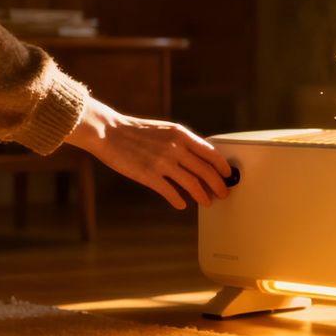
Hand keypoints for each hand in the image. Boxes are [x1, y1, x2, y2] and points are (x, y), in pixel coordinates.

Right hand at [65, 96, 230, 208]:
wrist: (108, 132)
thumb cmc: (136, 131)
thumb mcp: (165, 130)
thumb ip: (182, 143)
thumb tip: (199, 160)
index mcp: (181, 134)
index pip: (211, 153)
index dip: (223, 167)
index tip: (228, 175)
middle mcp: (175, 148)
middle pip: (206, 171)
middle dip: (218, 185)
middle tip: (223, 193)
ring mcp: (162, 162)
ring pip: (192, 184)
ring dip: (203, 195)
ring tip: (207, 202)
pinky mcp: (148, 175)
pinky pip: (170, 192)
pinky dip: (179, 200)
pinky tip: (181, 204)